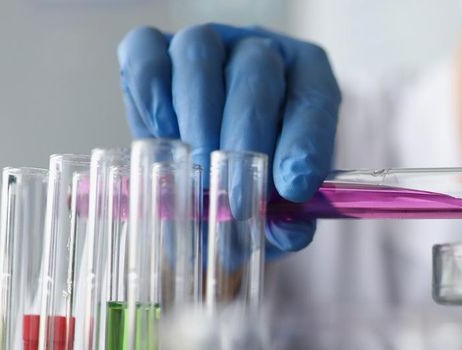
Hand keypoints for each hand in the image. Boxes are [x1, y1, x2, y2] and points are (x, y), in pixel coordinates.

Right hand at [118, 23, 339, 258]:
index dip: (306, 141)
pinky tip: (160, 137)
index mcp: (307, 78)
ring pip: (199, 54)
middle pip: (256, 70)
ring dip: (198, 119)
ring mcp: (206, 42)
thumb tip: (288, 230)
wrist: (205, 174)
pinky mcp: (153, 47)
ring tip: (200, 174)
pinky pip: (147, 56)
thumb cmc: (251, 182)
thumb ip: (288, 219)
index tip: (295, 187)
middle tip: (237, 194)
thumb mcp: (277, 204)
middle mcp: (259, 51)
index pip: (314, 97)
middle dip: (246, 136)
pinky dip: (150, 96)